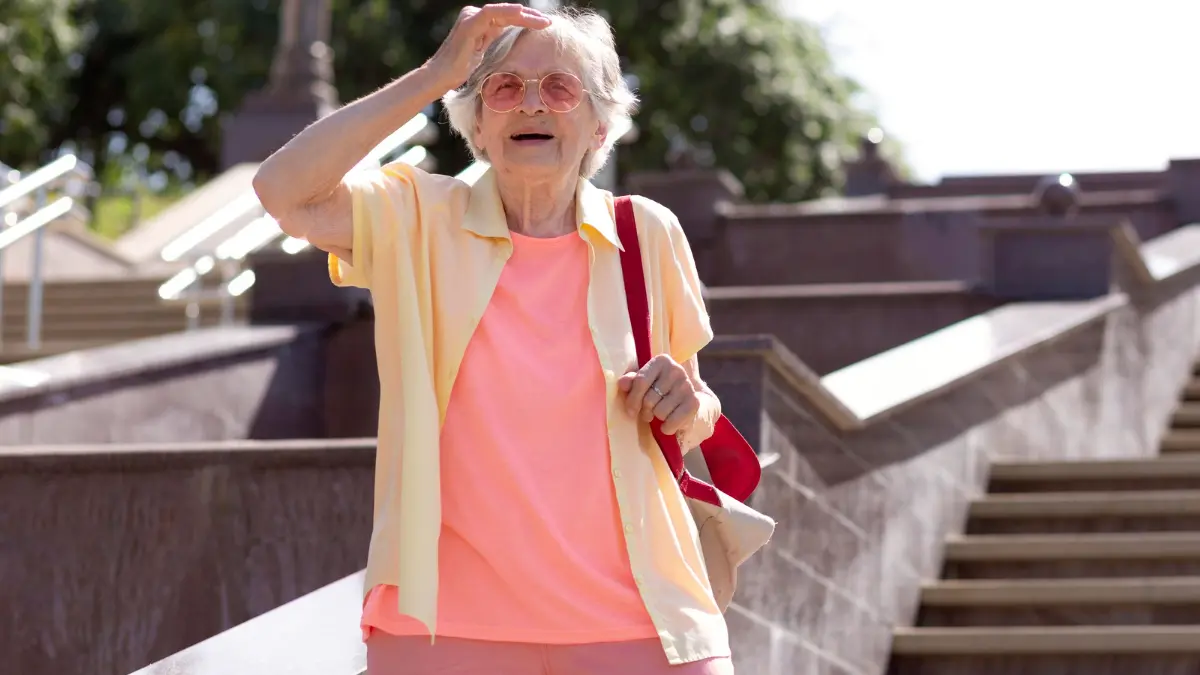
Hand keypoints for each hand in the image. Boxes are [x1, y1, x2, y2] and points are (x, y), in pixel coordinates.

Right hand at [427, 4, 551, 88]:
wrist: (440, 77)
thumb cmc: (459, 70)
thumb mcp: (483, 54)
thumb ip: (493, 42)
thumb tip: (512, 43)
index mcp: (479, 22)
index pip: (506, 18)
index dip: (526, 20)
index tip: (544, 25)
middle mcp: (474, 15)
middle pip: (507, 13)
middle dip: (529, 17)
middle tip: (548, 21)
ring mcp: (471, 17)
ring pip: (502, 11)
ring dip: (524, 15)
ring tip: (543, 21)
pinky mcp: (469, 24)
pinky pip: (491, 13)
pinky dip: (507, 12)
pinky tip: (522, 13)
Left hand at [617, 355, 701, 435]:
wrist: (684, 397)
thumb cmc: (656, 388)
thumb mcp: (642, 382)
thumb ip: (630, 381)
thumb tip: (622, 383)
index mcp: (661, 361)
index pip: (640, 381)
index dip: (632, 399)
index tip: (631, 410)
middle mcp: (676, 370)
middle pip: (649, 399)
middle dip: (645, 410)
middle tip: (648, 411)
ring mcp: (687, 386)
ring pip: (660, 412)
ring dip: (657, 417)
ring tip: (660, 412)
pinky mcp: (694, 403)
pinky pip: (672, 422)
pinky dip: (667, 427)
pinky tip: (668, 422)